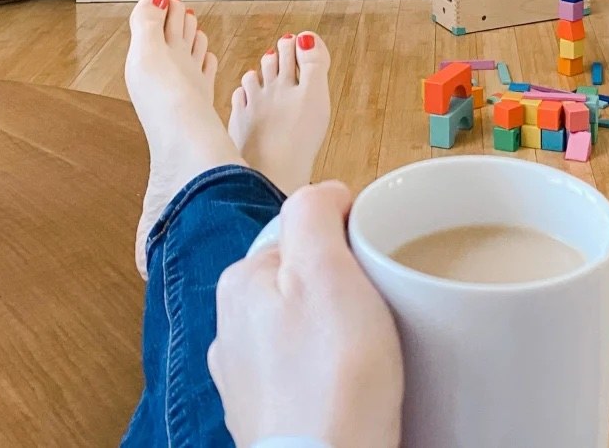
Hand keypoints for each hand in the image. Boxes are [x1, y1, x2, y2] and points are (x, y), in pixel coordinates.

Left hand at [210, 182, 402, 447]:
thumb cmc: (331, 378)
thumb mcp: (327, 270)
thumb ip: (314, 214)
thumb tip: (324, 191)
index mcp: (240, 281)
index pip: (298, 233)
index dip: (344, 242)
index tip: (375, 264)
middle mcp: (229, 328)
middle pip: (298, 282)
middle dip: (337, 288)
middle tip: (379, 309)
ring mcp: (244, 378)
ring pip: (297, 331)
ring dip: (329, 335)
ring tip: (368, 353)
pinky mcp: (266, 416)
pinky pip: (301, 376)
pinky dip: (324, 375)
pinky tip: (348, 387)